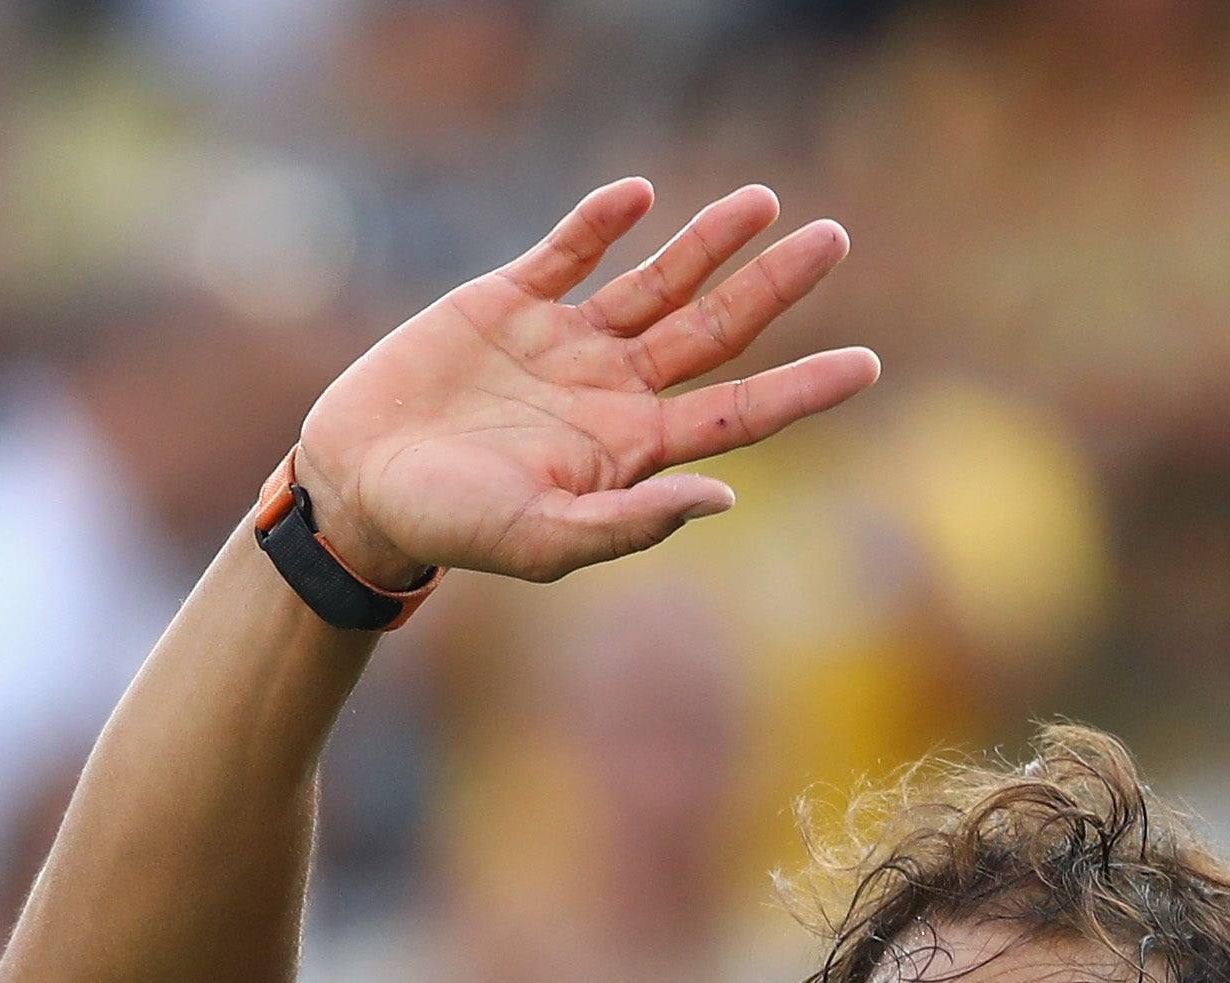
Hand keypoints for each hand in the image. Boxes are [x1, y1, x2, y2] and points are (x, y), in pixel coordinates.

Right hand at [295, 179, 879, 587]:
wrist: (359, 486)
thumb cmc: (453, 529)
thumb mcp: (544, 541)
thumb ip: (632, 522)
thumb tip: (725, 496)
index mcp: (633, 449)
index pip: (738, 413)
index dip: (803, 389)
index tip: (869, 366)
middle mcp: (613, 389)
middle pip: (716, 331)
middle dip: (775, 287)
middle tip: (835, 241)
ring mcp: (565, 341)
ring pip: (657, 281)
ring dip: (708, 242)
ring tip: (763, 201)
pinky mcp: (509, 300)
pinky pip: (569, 250)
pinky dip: (604, 221)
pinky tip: (640, 194)